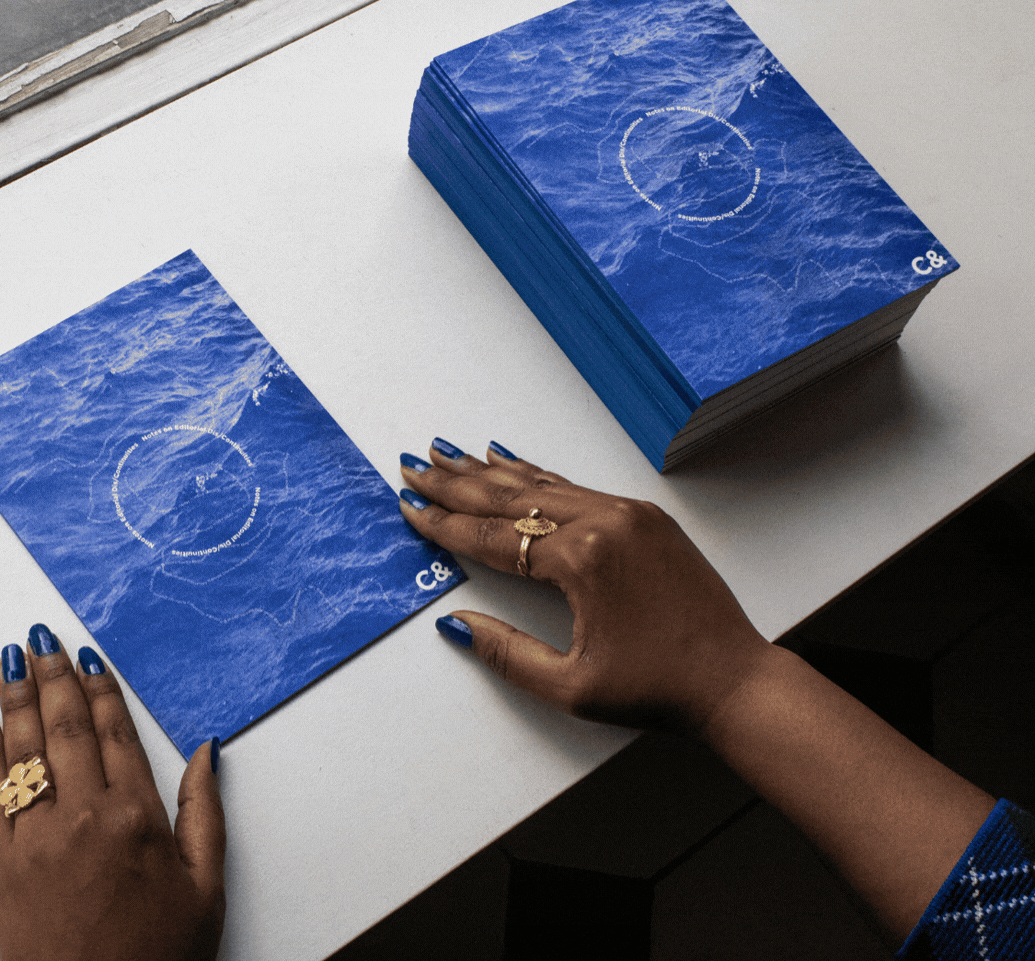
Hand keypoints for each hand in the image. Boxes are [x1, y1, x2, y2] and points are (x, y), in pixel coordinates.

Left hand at [0, 624, 225, 960]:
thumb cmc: (157, 959)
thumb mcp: (206, 889)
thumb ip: (205, 813)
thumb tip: (207, 751)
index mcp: (137, 819)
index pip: (115, 733)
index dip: (100, 689)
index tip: (87, 656)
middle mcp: (84, 817)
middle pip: (65, 728)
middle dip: (51, 676)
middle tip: (40, 636)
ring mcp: (36, 839)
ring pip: (23, 750)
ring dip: (14, 698)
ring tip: (9, 658)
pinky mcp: (0, 864)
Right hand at [398, 438, 769, 734]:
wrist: (734, 681)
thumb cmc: (656, 690)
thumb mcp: (570, 686)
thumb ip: (506, 652)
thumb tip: (454, 624)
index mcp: (582, 560)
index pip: (493, 538)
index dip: (445, 525)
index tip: (409, 506)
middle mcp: (604, 523)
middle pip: (511, 498)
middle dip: (456, 483)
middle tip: (413, 464)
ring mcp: (628, 515)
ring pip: (543, 486)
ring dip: (490, 471)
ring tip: (449, 454)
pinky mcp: (646, 518)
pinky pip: (576, 489)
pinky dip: (537, 475)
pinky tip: (510, 460)